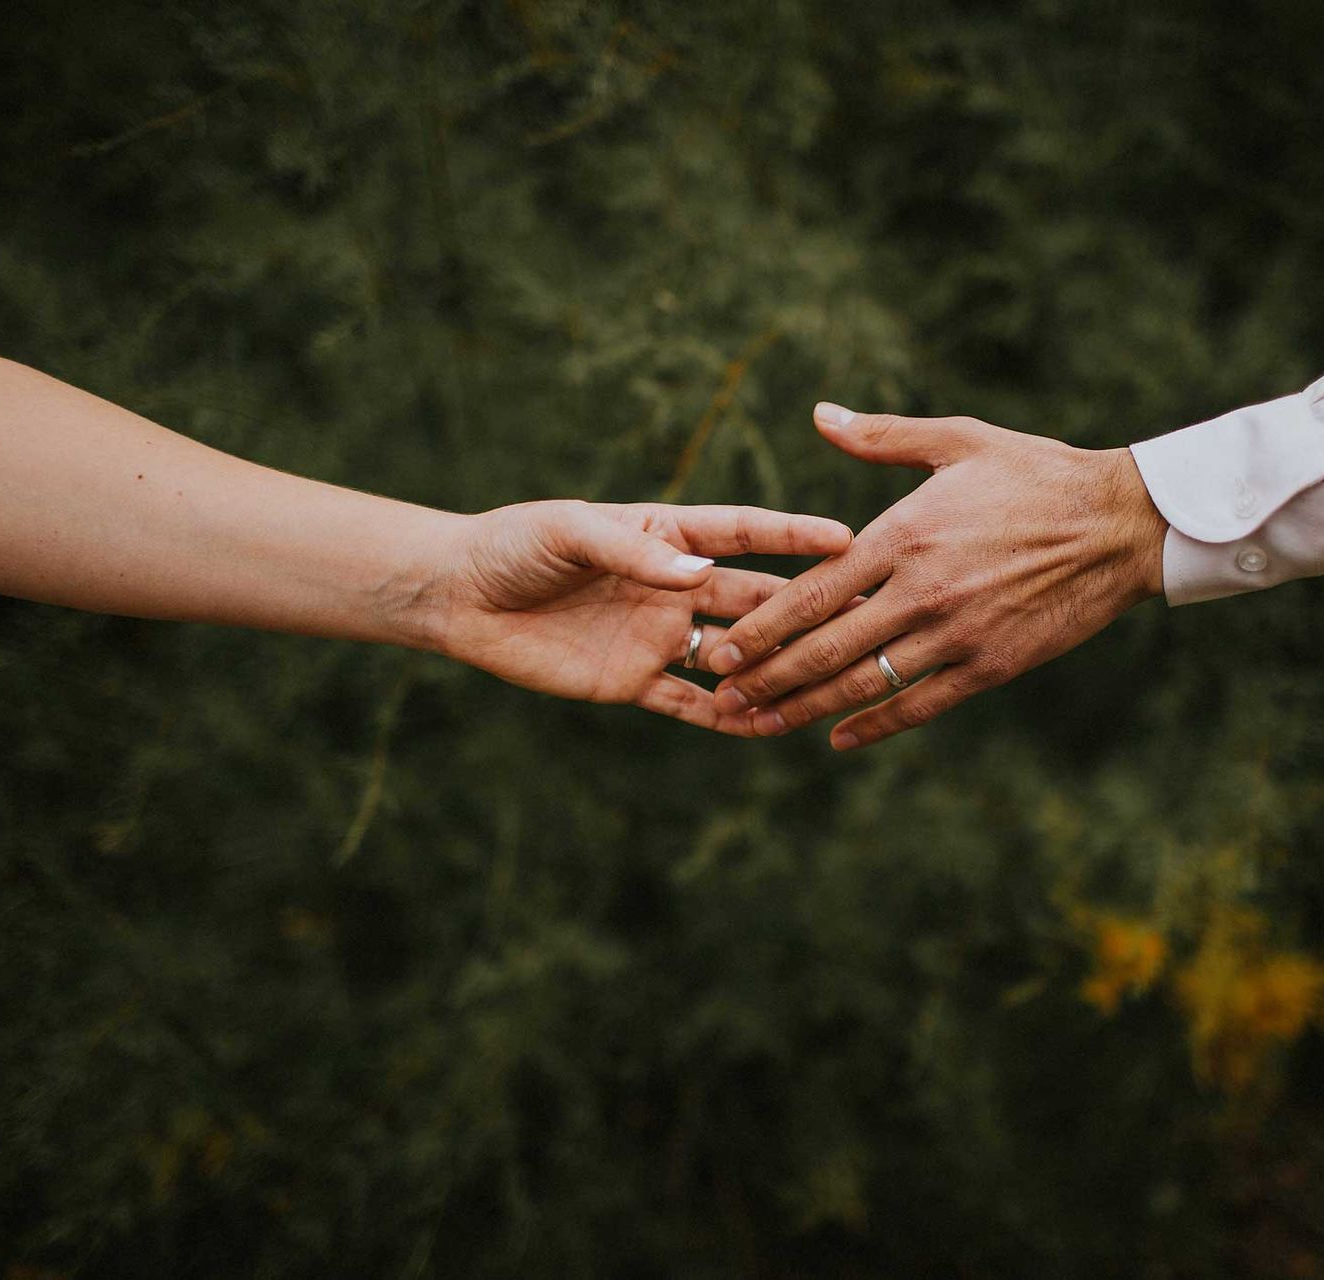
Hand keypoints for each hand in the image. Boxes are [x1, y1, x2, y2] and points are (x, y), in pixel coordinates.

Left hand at [425, 500, 851, 733]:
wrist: (462, 595)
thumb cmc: (515, 543)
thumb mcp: (569, 531)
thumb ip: (635, 554)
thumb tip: (699, 575)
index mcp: (668, 535)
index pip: (743, 534)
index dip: (793, 537)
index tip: (845, 538)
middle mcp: (675, 586)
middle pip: (753, 599)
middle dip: (805, 611)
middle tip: (861, 620)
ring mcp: (660, 636)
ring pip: (734, 656)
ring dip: (775, 669)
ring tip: (825, 686)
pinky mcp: (635, 680)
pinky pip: (691, 703)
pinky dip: (728, 717)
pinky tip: (766, 726)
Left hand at [704, 404, 1166, 748]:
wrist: (1122, 524)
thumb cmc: (1039, 474)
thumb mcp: (960, 440)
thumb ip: (883, 436)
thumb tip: (823, 415)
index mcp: (905, 534)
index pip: (814, 591)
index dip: (762, 626)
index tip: (720, 648)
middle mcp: (922, 591)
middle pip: (826, 646)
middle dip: (766, 676)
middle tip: (720, 697)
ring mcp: (957, 634)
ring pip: (864, 683)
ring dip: (806, 707)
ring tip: (760, 725)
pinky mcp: (992, 665)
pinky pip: (922, 704)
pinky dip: (876, 725)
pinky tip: (840, 739)